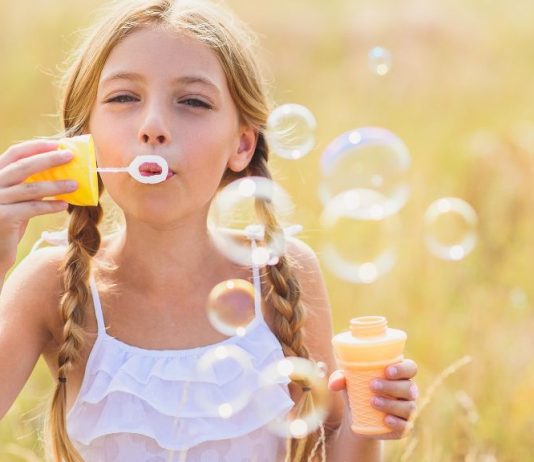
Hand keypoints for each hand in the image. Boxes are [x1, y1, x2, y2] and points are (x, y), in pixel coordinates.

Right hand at [0, 139, 77, 270]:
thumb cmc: (10, 220)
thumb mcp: (17, 197)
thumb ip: (29, 182)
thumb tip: (62, 167)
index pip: (14, 153)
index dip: (35, 147)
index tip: (57, 144)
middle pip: (23, 167)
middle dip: (49, 159)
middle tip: (71, 156)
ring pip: (30, 188)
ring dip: (56, 185)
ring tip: (75, 184)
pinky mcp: (2, 217)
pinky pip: (31, 208)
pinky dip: (50, 206)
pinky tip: (64, 205)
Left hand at [328, 359, 417, 439]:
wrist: (356, 417)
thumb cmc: (356, 390)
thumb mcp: (348, 382)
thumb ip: (340, 378)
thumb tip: (333, 384)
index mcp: (399, 375)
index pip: (410, 368)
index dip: (403, 369)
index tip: (387, 370)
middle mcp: (407, 391)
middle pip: (409, 387)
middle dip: (392, 386)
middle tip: (372, 386)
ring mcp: (407, 410)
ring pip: (408, 407)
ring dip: (391, 404)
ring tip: (373, 402)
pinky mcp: (403, 427)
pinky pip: (406, 426)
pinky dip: (397, 423)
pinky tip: (386, 420)